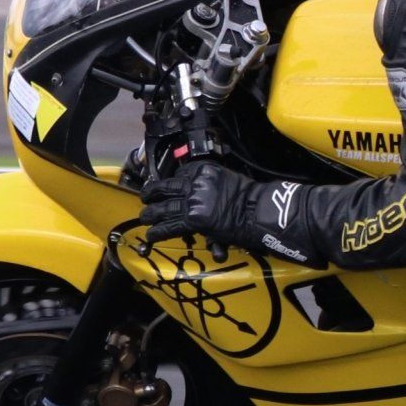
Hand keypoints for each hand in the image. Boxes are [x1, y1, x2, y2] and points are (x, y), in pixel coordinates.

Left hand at [140, 163, 321, 266]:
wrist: (260, 211)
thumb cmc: (252, 200)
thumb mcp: (230, 182)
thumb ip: (212, 189)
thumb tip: (201, 199)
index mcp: (204, 170)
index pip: (180, 174)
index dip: (169, 182)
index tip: (163, 186)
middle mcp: (196, 183)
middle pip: (167, 188)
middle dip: (153, 194)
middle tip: (146, 198)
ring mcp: (193, 200)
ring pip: (164, 207)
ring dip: (152, 214)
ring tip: (145, 218)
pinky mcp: (193, 219)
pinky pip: (170, 225)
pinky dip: (159, 231)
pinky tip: (152, 234)